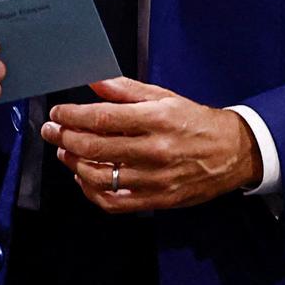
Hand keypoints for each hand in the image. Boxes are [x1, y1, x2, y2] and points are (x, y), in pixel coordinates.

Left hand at [40, 78, 263, 212]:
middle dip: (65, 137)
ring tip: (66, 151)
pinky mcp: (156, 200)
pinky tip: (84, 178)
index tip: (58, 112)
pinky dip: (92, 192)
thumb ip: (126, 90)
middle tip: (52, 130)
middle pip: (95, 148)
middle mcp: (155, 150)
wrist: (232, 152)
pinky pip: (113, 202)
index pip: (103, 117)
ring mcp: (154, 179)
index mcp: (157, 119)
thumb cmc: (196, 121)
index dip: (73, 115)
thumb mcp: (165, 96)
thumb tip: (95, 81)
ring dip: (74, 164)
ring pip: (100, 177)